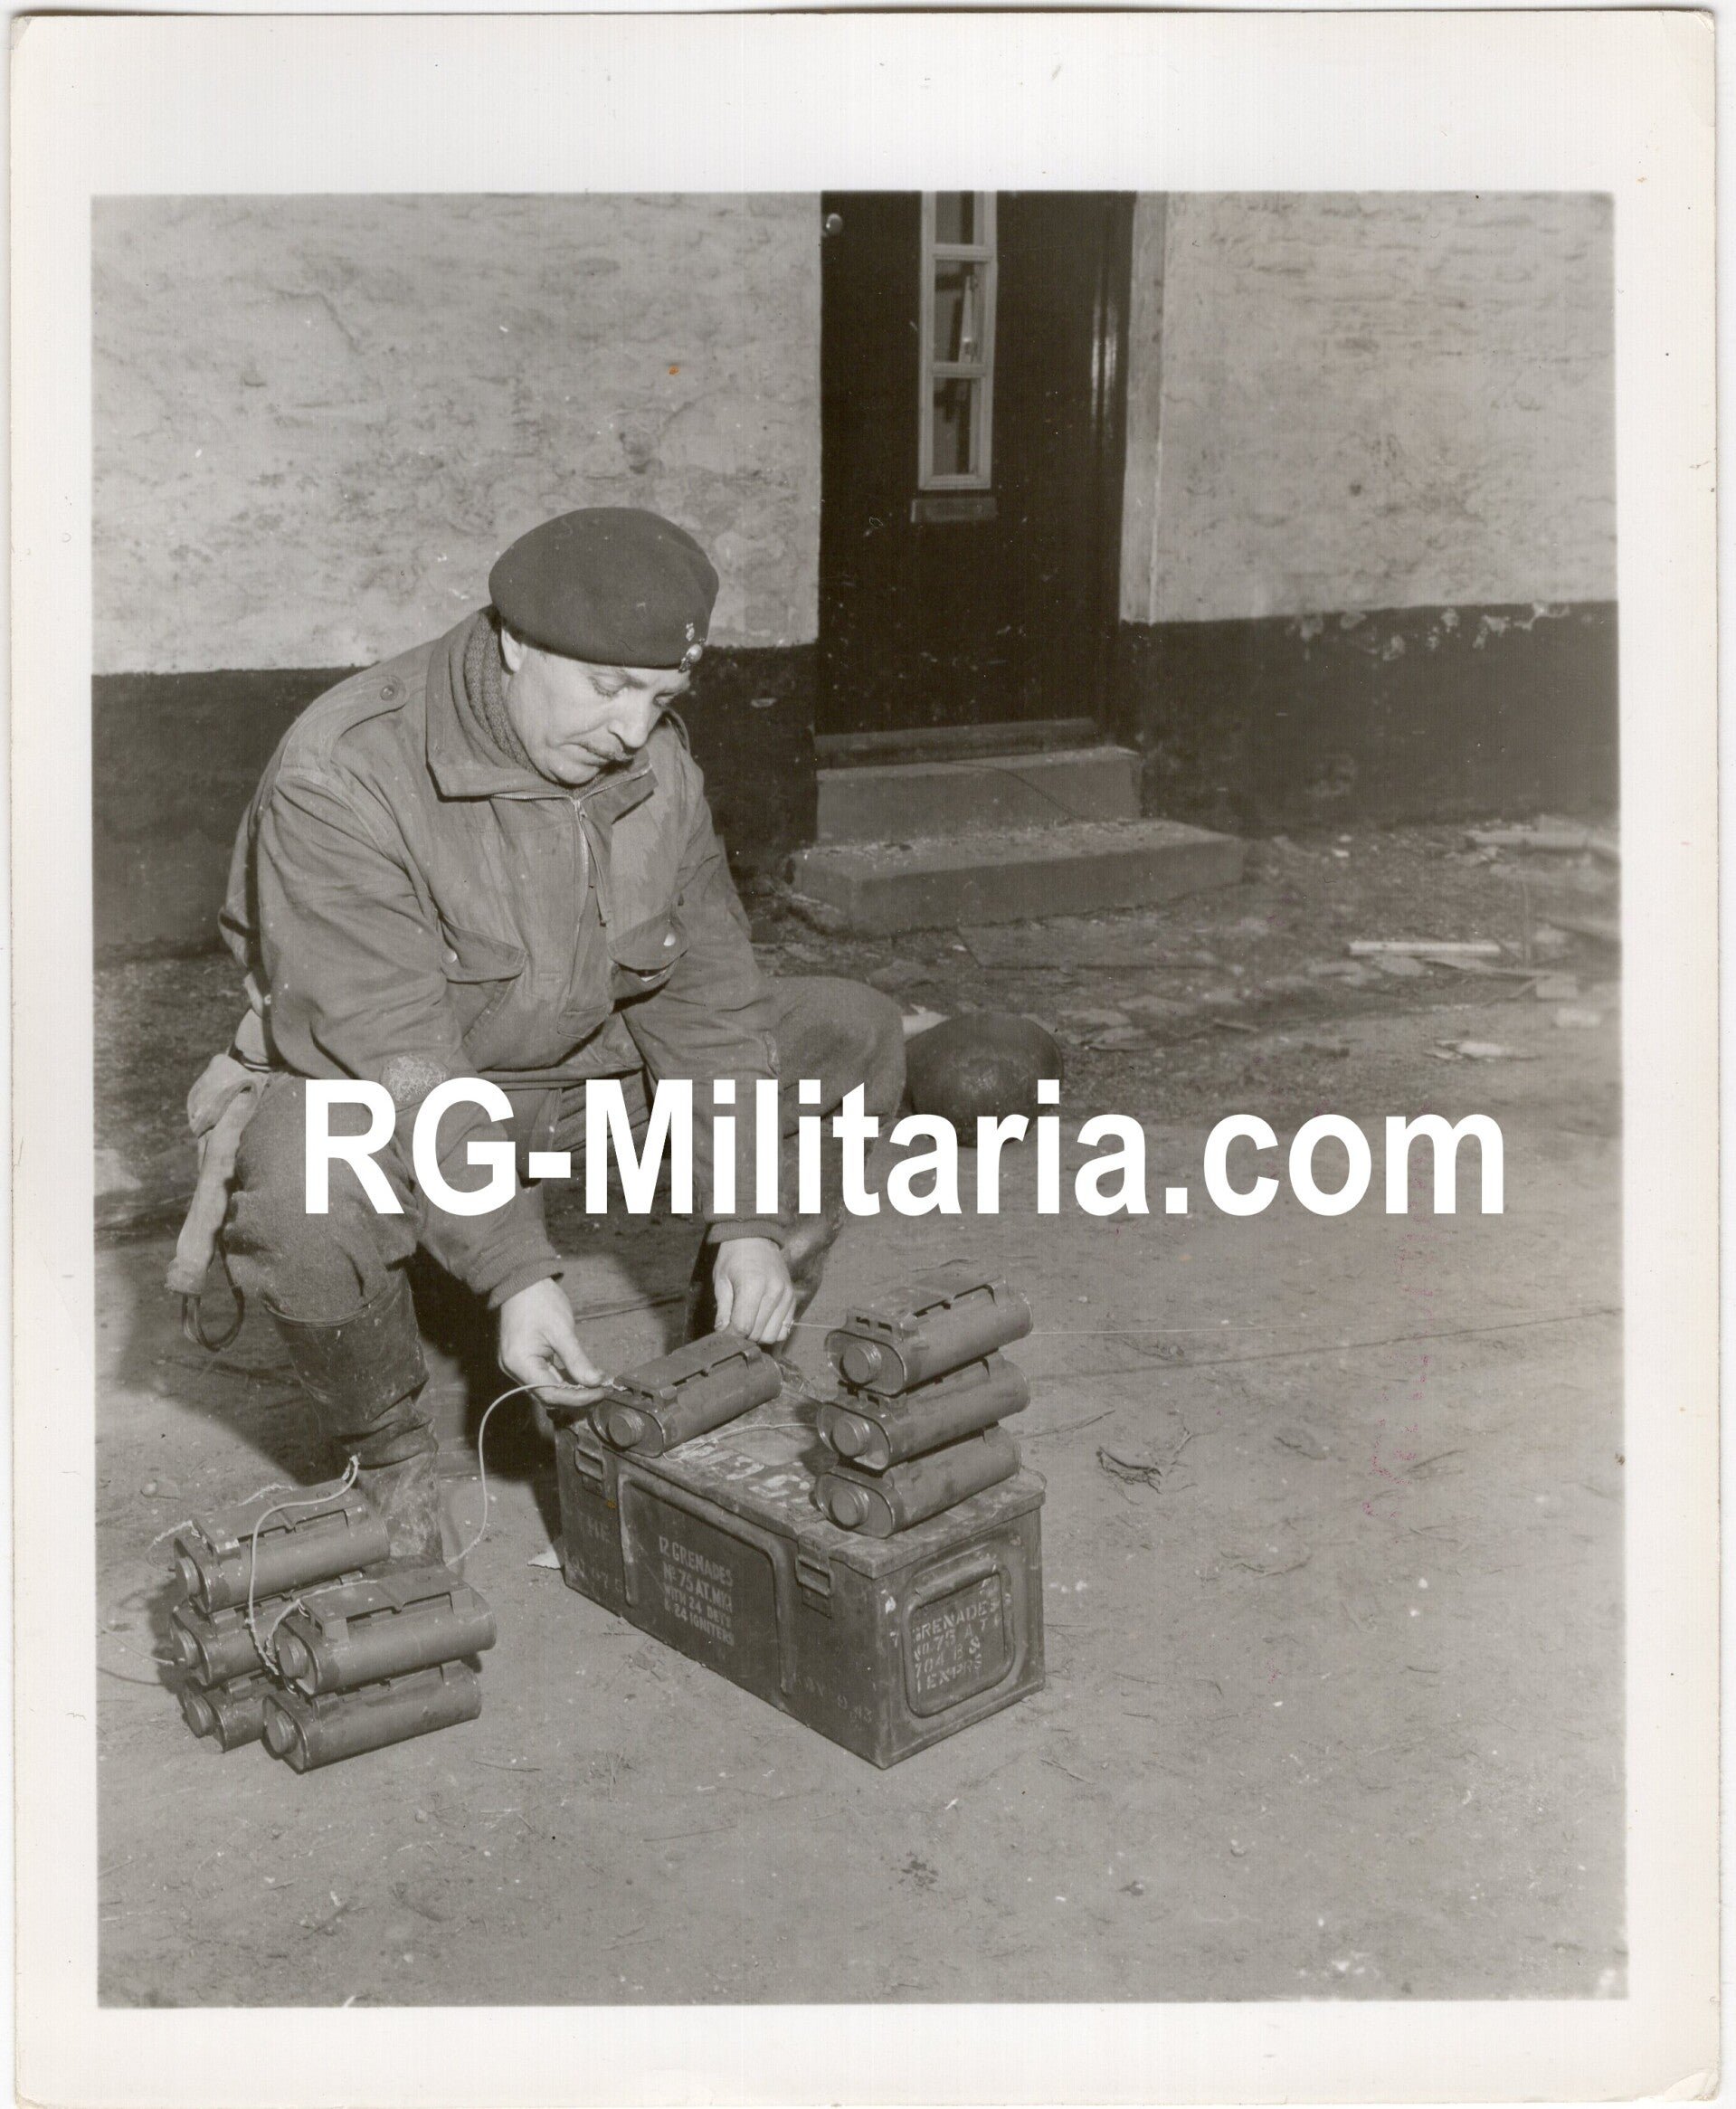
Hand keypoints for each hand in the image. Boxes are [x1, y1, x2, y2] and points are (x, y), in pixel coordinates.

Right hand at [498, 1276, 608, 1438]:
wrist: (521, 1281)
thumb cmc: (540, 1301)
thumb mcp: (562, 1330)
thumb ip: (578, 1360)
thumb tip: (597, 1382)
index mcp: (520, 1363)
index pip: (551, 1393)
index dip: (578, 1398)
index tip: (601, 1392)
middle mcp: (514, 1370)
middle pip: (547, 1396)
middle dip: (576, 1397)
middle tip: (601, 1391)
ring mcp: (516, 1367)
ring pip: (546, 1389)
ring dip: (570, 1391)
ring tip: (594, 1387)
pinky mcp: (522, 1361)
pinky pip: (543, 1378)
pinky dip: (561, 1380)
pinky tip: (580, 1378)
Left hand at [711, 1237, 795, 1345]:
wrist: (756, 1238)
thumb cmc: (734, 1258)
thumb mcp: (721, 1281)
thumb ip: (723, 1310)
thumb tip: (723, 1334)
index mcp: (753, 1286)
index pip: (743, 1326)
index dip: (731, 1335)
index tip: (725, 1332)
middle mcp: (774, 1292)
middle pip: (759, 1333)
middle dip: (744, 1336)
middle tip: (735, 1326)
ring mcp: (786, 1296)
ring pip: (773, 1335)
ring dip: (759, 1335)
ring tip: (749, 1323)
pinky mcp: (793, 1298)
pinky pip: (785, 1328)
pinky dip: (773, 1330)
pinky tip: (762, 1320)